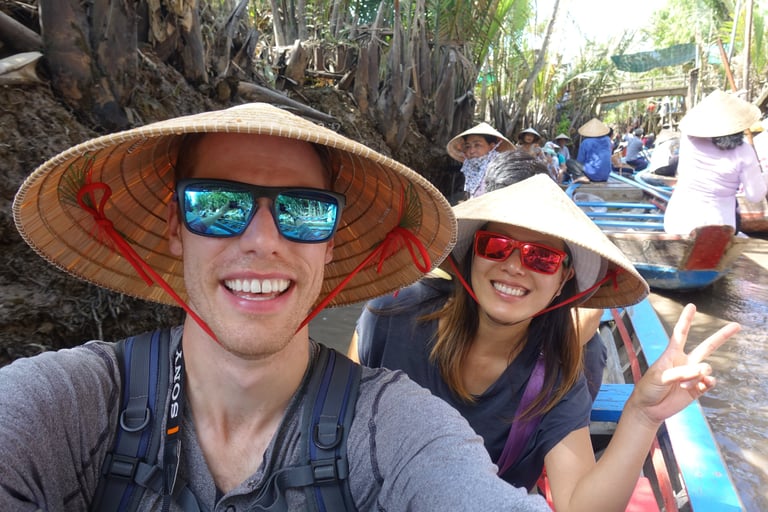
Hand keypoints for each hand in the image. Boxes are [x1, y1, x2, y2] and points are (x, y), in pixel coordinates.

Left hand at [629, 303, 739, 426]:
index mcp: (672, 354)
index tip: (692, 305)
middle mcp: (685, 362)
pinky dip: (705, 384)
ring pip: (706, 368)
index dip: (686, 319)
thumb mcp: (659, 376)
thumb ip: (679, 372)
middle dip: (721, 336)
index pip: (681, 333)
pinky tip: (697, 386)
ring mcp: (692, 375)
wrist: (649, 408)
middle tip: (737, 326)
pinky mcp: (697, 389)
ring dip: (698, 375)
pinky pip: (709, 383)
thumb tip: (701, 371)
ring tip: (684, 384)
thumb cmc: (648, 388)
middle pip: (706, 346)